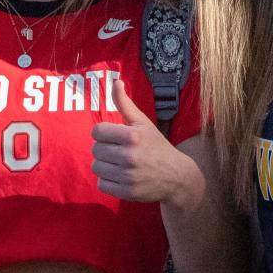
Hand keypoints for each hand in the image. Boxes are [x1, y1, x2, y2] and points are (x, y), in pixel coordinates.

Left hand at [90, 79, 200, 206]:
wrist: (176, 176)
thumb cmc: (156, 146)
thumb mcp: (143, 123)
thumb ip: (125, 104)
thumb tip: (116, 81)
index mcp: (133, 136)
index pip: (97, 131)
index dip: (103, 134)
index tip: (114, 137)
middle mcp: (130, 156)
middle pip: (95, 150)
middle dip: (104, 149)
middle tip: (118, 151)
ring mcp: (128, 175)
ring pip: (97, 167)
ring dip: (105, 165)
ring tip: (119, 164)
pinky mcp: (127, 192)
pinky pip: (102, 184)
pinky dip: (108, 181)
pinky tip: (121, 176)